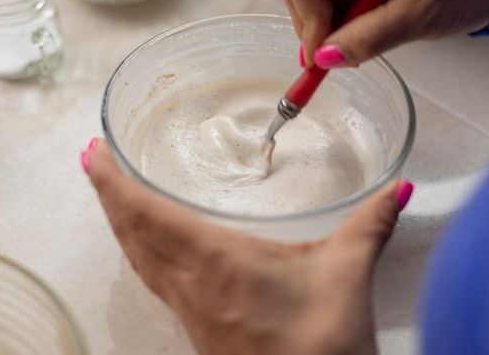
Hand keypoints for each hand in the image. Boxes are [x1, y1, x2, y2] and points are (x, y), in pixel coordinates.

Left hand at [83, 138, 412, 354]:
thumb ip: (370, 224)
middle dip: (107, 195)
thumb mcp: (347, 274)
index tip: (93, 153)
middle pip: (132, 235)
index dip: (115, 184)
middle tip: (91, 159)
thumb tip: (398, 189)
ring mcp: (190, 310)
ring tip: (110, 194)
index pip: (149, 215)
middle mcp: (192, 285)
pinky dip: (139, 252)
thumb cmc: (324, 344)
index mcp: (218, 262)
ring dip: (120, 223)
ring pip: (138, 260)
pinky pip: (154, 281)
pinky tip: (148, 246)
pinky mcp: (198, 328)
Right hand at [283, 0, 488, 67]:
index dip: (308, 26)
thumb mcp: (418, 16)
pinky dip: (346, 18)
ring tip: (368, 38)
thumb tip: (324, 59)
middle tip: (344, 53)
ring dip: (333, 26)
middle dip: (317, 27)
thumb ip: (368, 38)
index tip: (324, 60)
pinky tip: (370, 27)